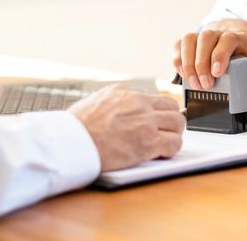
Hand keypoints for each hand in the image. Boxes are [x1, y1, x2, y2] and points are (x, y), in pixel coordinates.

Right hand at [69, 85, 185, 171]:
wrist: (69, 143)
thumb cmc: (74, 129)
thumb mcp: (93, 102)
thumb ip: (110, 101)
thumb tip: (114, 106)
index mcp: (123, 92)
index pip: (152, 97)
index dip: (156, 112)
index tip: (155, 121)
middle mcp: (138, 102)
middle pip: (171, 106)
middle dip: (171, 120)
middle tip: (165, 132)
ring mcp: (145, 121)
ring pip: (178, 122)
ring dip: (174, 134)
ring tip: (165, 144)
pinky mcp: (148, 141)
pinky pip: (174, 143)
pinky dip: (171, 150)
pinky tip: (162, 154)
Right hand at [173, 18, 246, 89]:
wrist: (237, 32)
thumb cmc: (246, 51)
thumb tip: (237, 82)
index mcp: (240, 36)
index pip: (228, 39)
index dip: (220, 55)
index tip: (216, 73)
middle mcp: (220, 31)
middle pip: (206, 38)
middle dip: (202, 64)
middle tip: (205, 84)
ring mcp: (204, 33)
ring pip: (189, 39)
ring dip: (188, 63)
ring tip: (194, 82)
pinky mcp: (192, 39)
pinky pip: (179, 44)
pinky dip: (178, 60)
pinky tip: (185, 74)